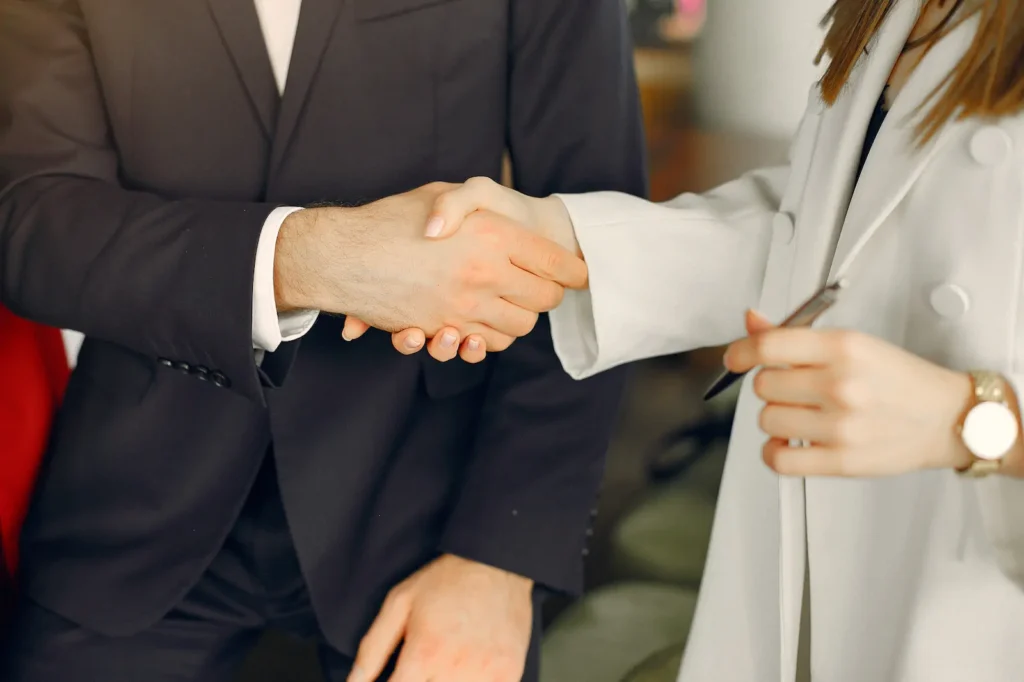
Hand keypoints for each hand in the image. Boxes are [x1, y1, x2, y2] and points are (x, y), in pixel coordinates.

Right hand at [274, 183, 586, 351]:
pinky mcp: (445, 329)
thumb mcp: (441, 194)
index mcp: (493, 234)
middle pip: (545, 299)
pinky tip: (484, 321)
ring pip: (520, 327)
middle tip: (546, 286)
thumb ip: (478, 206)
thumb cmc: (391, 219)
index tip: (578, 273)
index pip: (555, 261)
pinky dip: (492, 337)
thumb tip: (508, 225)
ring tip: (513, 302)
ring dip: (521, 318)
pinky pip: (488, 344)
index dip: (573, 269)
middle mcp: (485, 272)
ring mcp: (465, 306)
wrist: (342, 256)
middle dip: (550, 294)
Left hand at [349, 554, 533, 681]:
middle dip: (420, 680)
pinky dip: (472, 681)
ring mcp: (487, 675)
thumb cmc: (449, 580)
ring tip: (446, 661)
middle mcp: (456, 670)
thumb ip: (373, 649)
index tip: (398, 677)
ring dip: (443, 681)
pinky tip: (468, 666)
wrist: (497, 564)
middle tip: (426, 662)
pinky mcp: (509, 675)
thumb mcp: (400, 603)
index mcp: (425, 654)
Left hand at [725, 310, 975, 476]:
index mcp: (843, 347)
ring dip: (776, 417)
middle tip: (796, 389)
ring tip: (802, 414)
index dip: (741, 352)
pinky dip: (774, 452)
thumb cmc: (899, 380)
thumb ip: (795, 336)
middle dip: (772, 385)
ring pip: (767, 419)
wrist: (945, 417)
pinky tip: (788, 442)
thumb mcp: (852, 344)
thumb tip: (752, 322)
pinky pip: (778, 459)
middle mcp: (841, 385)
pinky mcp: (841, 460)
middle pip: (763, 385)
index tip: (736, 359)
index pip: (768, 346)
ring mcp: (841, 426)